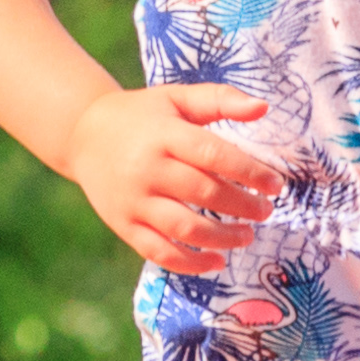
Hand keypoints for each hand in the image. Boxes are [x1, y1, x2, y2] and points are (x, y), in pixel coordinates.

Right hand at [64, 80, 285, 275]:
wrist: (83, 135)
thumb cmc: (143, 116)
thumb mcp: (177, 98)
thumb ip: (220, 100)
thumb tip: (263, 107)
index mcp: (164, 134)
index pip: (213, 155)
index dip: (250, 172)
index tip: (276, 185)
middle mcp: (147, 168)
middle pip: (203, 192)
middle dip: (243, 206)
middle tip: (266, 211)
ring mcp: (133, 200)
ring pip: (184, 228)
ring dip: (223, 237)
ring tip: (248, 236)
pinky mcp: (123, 225)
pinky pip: (159, 252)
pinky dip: (190, 263)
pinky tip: (217, 261)